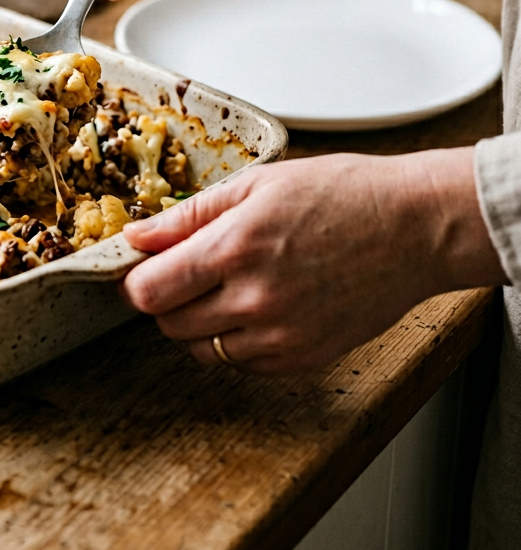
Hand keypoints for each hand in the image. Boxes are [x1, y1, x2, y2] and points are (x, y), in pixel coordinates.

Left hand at [119, 148, 506, 373]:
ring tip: (223, 287)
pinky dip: (234, 341)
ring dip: (196, 323)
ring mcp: (280, 336)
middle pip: (167, 325)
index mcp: (234, 248)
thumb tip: (136, 236)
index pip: (147, 292)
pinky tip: (254, 306)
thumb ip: (188, 215)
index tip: (141, 268)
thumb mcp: (256, 185)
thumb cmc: (341, 194)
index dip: (135, 280)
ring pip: (200, 350)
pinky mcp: (304, 358)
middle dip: (164, 299)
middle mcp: (253, 299)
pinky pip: (241, 364)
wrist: (414, 227)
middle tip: (184, 272)